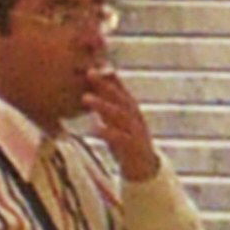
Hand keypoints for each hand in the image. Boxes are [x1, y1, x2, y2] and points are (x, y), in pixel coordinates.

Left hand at [83, 66, 159, 180]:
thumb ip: (105, 102)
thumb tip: (91, 83)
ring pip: (120, 115)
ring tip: (86, 98)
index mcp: (130, 108)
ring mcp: (136, 132)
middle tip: (89, 72)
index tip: (91, 60)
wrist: (144, 168)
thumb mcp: (116, 119)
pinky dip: (108, 132)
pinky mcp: (134, 148)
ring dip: (103, 105)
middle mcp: (135, 116)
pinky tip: (96, 128)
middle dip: (105, 84)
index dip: (107, 73)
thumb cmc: (125, 140)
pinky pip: (121, 139)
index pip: (119, 87)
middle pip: (120, 96)